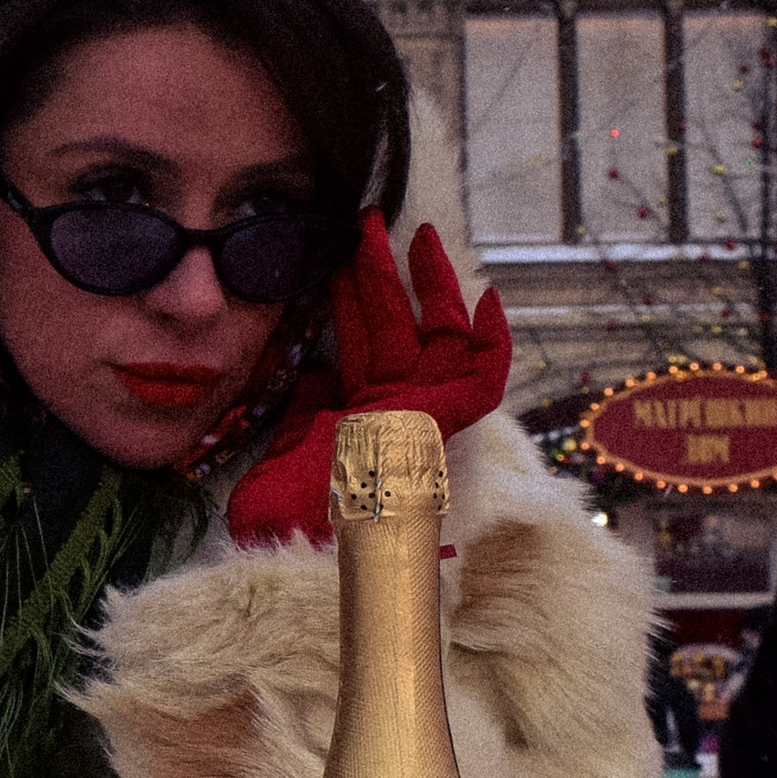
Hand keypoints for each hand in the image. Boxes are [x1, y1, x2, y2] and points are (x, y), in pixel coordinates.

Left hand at [226, 216, 511, 548]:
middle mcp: (391, 413)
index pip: (363, 346)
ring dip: (428, 285)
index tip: (344, 261)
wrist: (296, 556)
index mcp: (357, 419)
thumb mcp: (286, 449)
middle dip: (386, 273)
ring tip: (415, 233)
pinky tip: (490, 299)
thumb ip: (307, 408)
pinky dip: (492, 344)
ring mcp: (414, 417)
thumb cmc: (284, 519)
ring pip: (433, 338)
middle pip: (397, 327)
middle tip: (372, 221)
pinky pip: (480, 381)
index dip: (357, 302)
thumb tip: (316, 373)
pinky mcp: (436, 424)